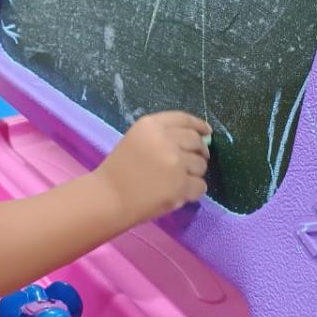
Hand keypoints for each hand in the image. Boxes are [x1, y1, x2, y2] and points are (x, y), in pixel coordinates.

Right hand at [97, 112, 210, 227]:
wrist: (109, 197)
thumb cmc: (120, 169)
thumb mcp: (136, 139)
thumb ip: (163, 134)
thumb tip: (201, 137)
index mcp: (151, 125)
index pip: (184, 119)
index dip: (198, 125)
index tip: (207, 131)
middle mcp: (165, 140)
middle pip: (196, 141)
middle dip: (200, 151)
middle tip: (193, 162)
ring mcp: (175, 163)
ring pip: (201, 165)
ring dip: (195, 173)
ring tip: (177, 180)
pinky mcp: (181, 185)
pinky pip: (201, 185)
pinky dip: (194, 190)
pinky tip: (179, 193)